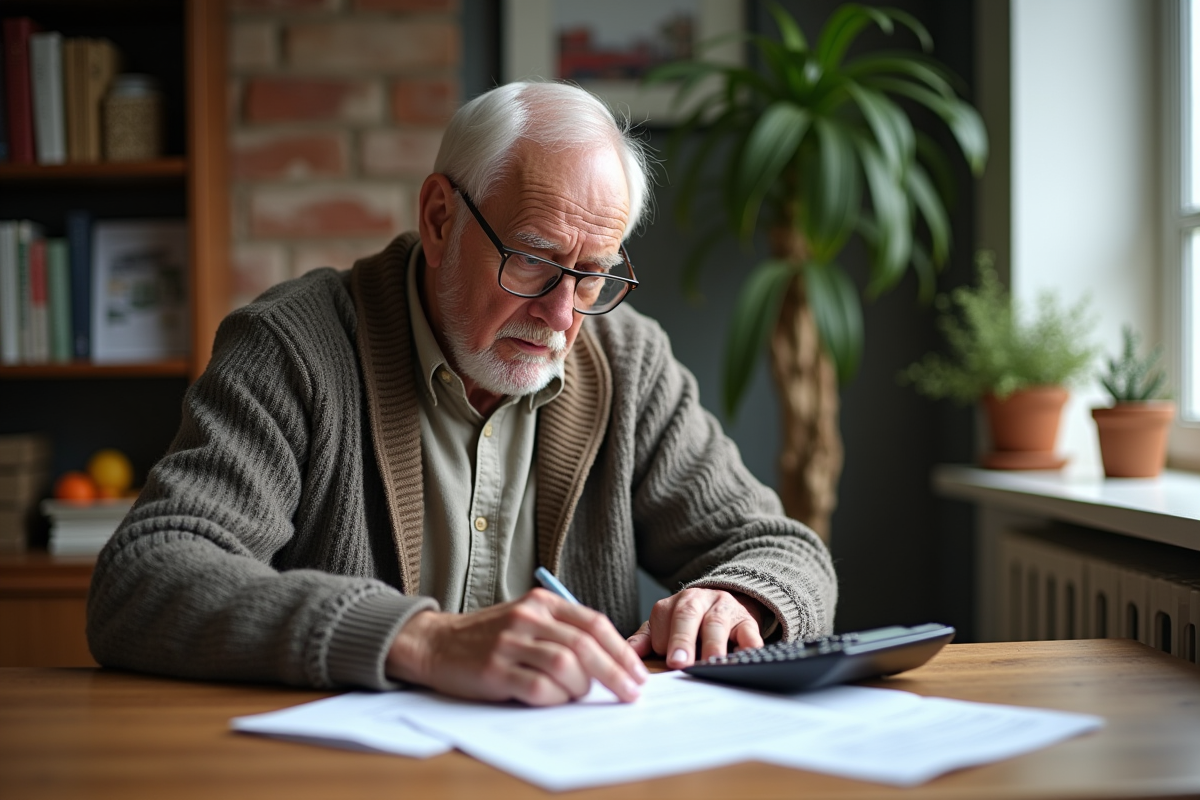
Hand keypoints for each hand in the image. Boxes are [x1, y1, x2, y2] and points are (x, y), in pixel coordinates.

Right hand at [385, 588, 647, 705]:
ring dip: (582, 687)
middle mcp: (528, 617)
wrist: (436, 642)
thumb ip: (562, 630)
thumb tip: (610, 660)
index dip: (622, 650)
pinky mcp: (494, 669)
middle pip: (586, 645)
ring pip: (566, 666)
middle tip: (630, 693)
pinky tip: (554, 699)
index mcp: (542, 602)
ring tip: (581, 695)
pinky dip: (554, 698)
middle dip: (615, 673)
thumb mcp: (527, 618)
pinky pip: (538, 687)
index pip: (594, 623)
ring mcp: (510, 642)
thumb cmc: (490, 636)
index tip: (638, 673)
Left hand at [626, 589, 765, 668]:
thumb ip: (647, 639)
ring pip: (717, 622)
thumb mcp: (666, 627)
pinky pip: (749, 632)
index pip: (663, 618)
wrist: (726, 607)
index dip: (663, 640)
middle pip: (688, 615)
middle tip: (679, 663)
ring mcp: (724, 608)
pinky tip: (744, 658)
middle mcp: (699, 599)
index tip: (666, 661)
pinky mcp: (747, 621)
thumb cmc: (690, 624)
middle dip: (682, 639)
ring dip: (713, 644)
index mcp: (674, 603)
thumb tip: (629, 653)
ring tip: (711, 663)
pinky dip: (748, 645)